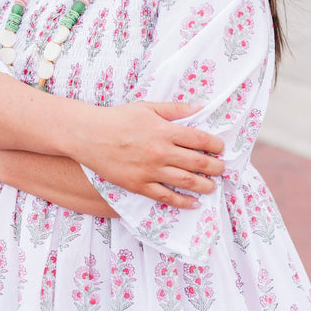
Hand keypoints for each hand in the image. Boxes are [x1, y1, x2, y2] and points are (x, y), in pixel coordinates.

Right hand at [71, 100, 224, 209]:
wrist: (89, 135)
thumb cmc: (118, 118)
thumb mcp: (147, 107)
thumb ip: (175, 109)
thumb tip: (200, 106)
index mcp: (164, 130)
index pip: (199, 139)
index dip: (215, 145)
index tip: (220, 148)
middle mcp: (161, 152)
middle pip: (197, 162)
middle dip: (215, 167)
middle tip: (222, 168)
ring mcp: (150, 171)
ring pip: (186, 182)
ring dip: (204, 185)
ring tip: (213, 186)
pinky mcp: (139, 185)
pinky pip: (166, 197)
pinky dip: (183, 202)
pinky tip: (194, 203)